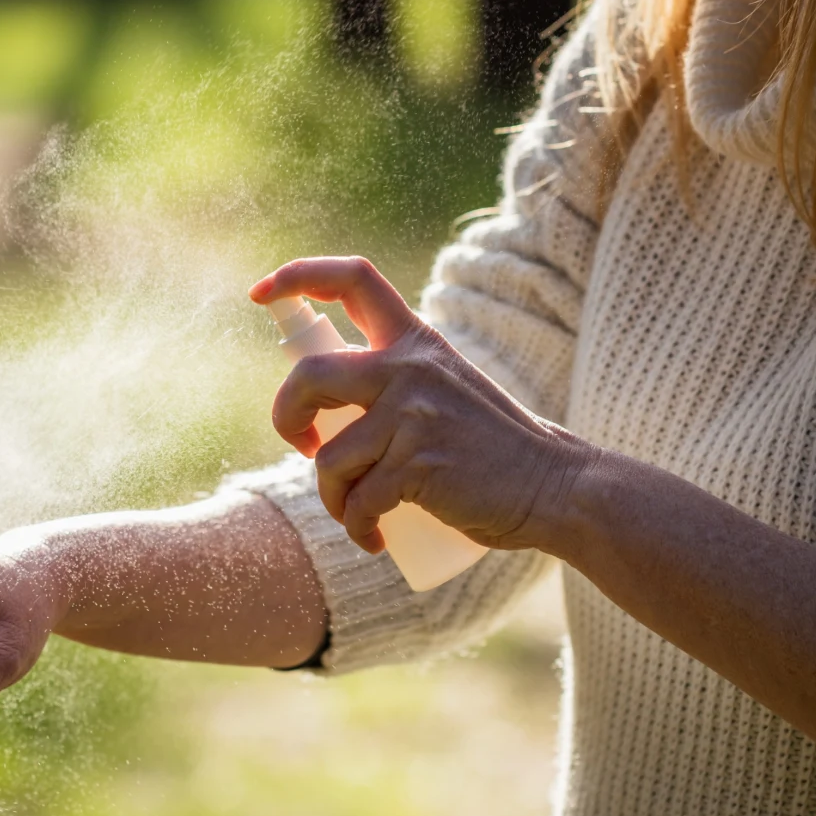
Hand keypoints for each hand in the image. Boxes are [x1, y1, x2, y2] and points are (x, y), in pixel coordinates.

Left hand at [249, 256, 594, 553]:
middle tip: (304, 445)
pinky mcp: (419, 463)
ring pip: (330, 458)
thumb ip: (395, 382)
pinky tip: (374, 538)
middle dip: (286, 416)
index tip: (260, 294)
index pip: (353, 279)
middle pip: (309, 374)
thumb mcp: (443, 389)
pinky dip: (357, 528)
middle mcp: (411, 367)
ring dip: (331, 497)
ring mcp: (414, 414)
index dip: (298, 276)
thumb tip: (323, 407)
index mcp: (416, 341)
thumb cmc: (490, 448)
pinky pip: (358, 501)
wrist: (554, 487)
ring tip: (356, 514)